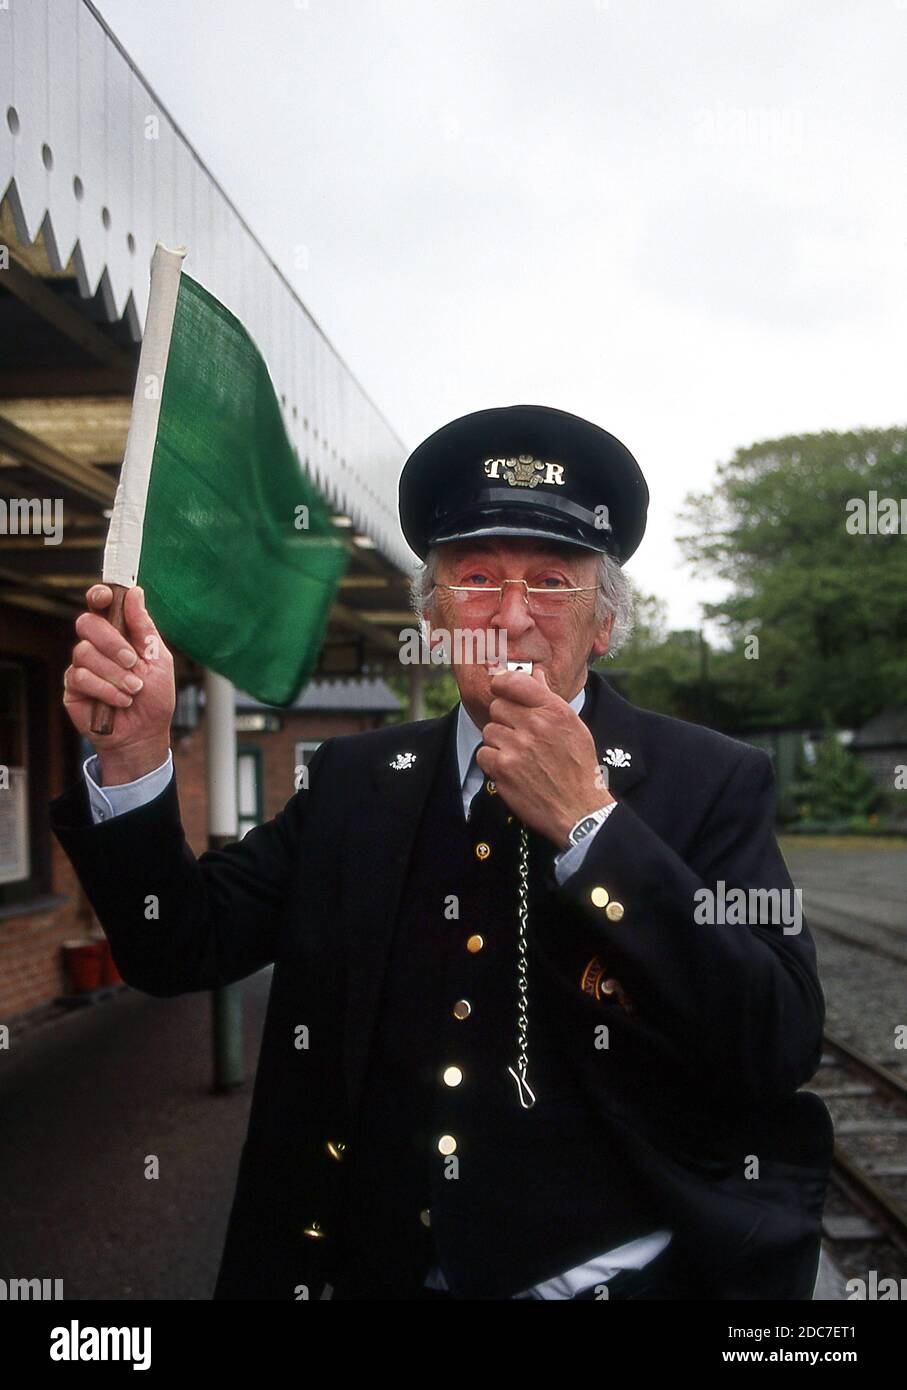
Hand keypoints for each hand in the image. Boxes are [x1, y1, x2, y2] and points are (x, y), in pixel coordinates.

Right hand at [63, 584, 174, 779]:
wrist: (145, 734)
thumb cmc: (154, 696)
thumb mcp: (157, 659)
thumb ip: (144, 628)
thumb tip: (134, 592)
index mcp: (118, 633)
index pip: (99, 606)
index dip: (98, 596)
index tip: (105, 596)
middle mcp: (96, 646)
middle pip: (86, 623)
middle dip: (111, 641)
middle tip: (132, 661)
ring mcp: (82, 665)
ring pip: (83, 652)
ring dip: (114, 672)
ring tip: (133, 689)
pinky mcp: (73, 687)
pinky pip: (80, 677)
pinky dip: (106, 689)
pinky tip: (120, 700)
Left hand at [475, 666, 613, 847]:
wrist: (579, 809)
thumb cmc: (578, 768)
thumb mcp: (573, 726)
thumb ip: (549, 699)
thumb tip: (535, 674)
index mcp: (554, 710)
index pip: (515, 681)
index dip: (502, 683)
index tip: (501, 689)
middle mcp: (535, 725)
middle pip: (498, 706)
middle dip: (504, 719)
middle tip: (518, 735)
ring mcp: (517, 747)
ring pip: (489, 730)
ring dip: (499, 742)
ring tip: (518, 756)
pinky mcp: (503, 768)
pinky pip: (483, 753)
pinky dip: (492, 762)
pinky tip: (511, 769)